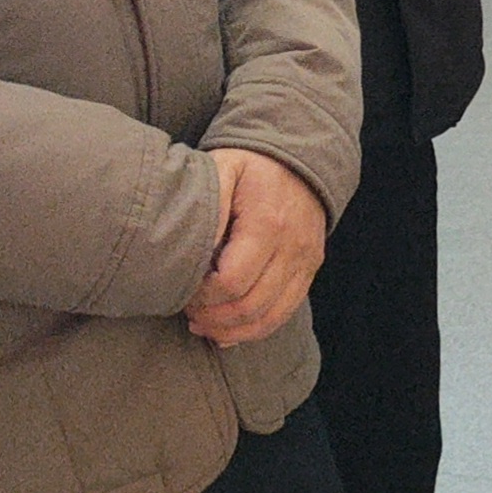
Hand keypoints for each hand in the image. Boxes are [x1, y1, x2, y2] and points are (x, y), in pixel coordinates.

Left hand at [189, 147, 329, 345]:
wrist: (299, 161)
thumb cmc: (251, 168)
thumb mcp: (222, 170)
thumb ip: (207, 206)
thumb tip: (191, 251)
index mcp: (268, 223)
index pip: (232, 282)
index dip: (201, 296)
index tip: (181, 290)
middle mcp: (293, 247)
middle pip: (250, 306)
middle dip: (212, 318)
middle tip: (187, 312)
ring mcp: (305, 262)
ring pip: (268, 318)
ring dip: (231, 331)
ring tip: (202, 325)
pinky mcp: (309, 271)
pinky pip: (284, 314)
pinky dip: (254, 330)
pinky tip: (226, 331)